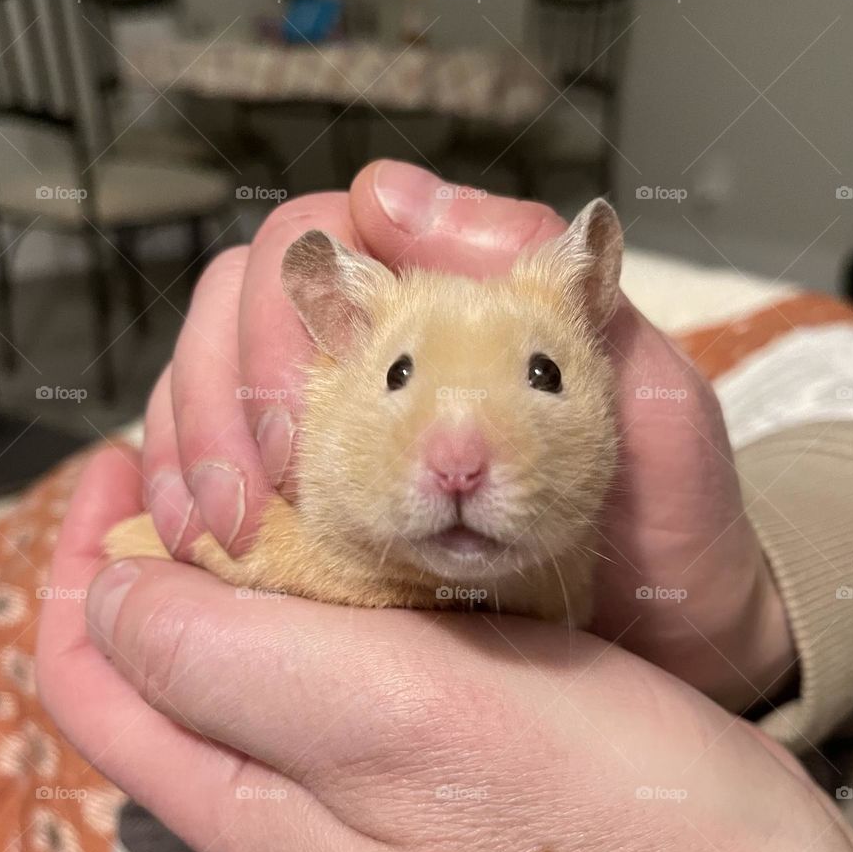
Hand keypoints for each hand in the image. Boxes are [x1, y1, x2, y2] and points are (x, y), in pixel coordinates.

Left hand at [37, 446, 852, 851]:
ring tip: (284, 454)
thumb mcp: (385, 719)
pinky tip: (370, 505)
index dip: (81, 563)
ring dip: (241, 538)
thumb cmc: (572, 800)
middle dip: (160, 537)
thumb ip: (229, 663)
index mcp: (244, 795)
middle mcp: (282, 778)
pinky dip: (322, 555)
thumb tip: (110, 592)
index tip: (124, 459)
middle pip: (159, 649)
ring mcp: (356, 754)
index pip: (93, 675)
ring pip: (245, 631)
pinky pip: (331, 629)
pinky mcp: (424, 723)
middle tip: (215, 440)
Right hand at [140, 162, 792, 710]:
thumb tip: (390, 193)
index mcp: (455, 305)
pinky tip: (210, 551)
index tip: (308, 419)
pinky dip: (184, 495)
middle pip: (239, 304)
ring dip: (192, 446)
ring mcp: (338, 427)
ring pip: (204, 378)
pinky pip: (205, 463)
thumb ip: (553, 290)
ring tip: (225, 541)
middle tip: (254, 502)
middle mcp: (383, 353)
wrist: (666, 658)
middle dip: (226, 393)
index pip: (320, 241)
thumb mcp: (648, 403)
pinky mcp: (313, 503)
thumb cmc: (668, 532)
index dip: (284, 316)